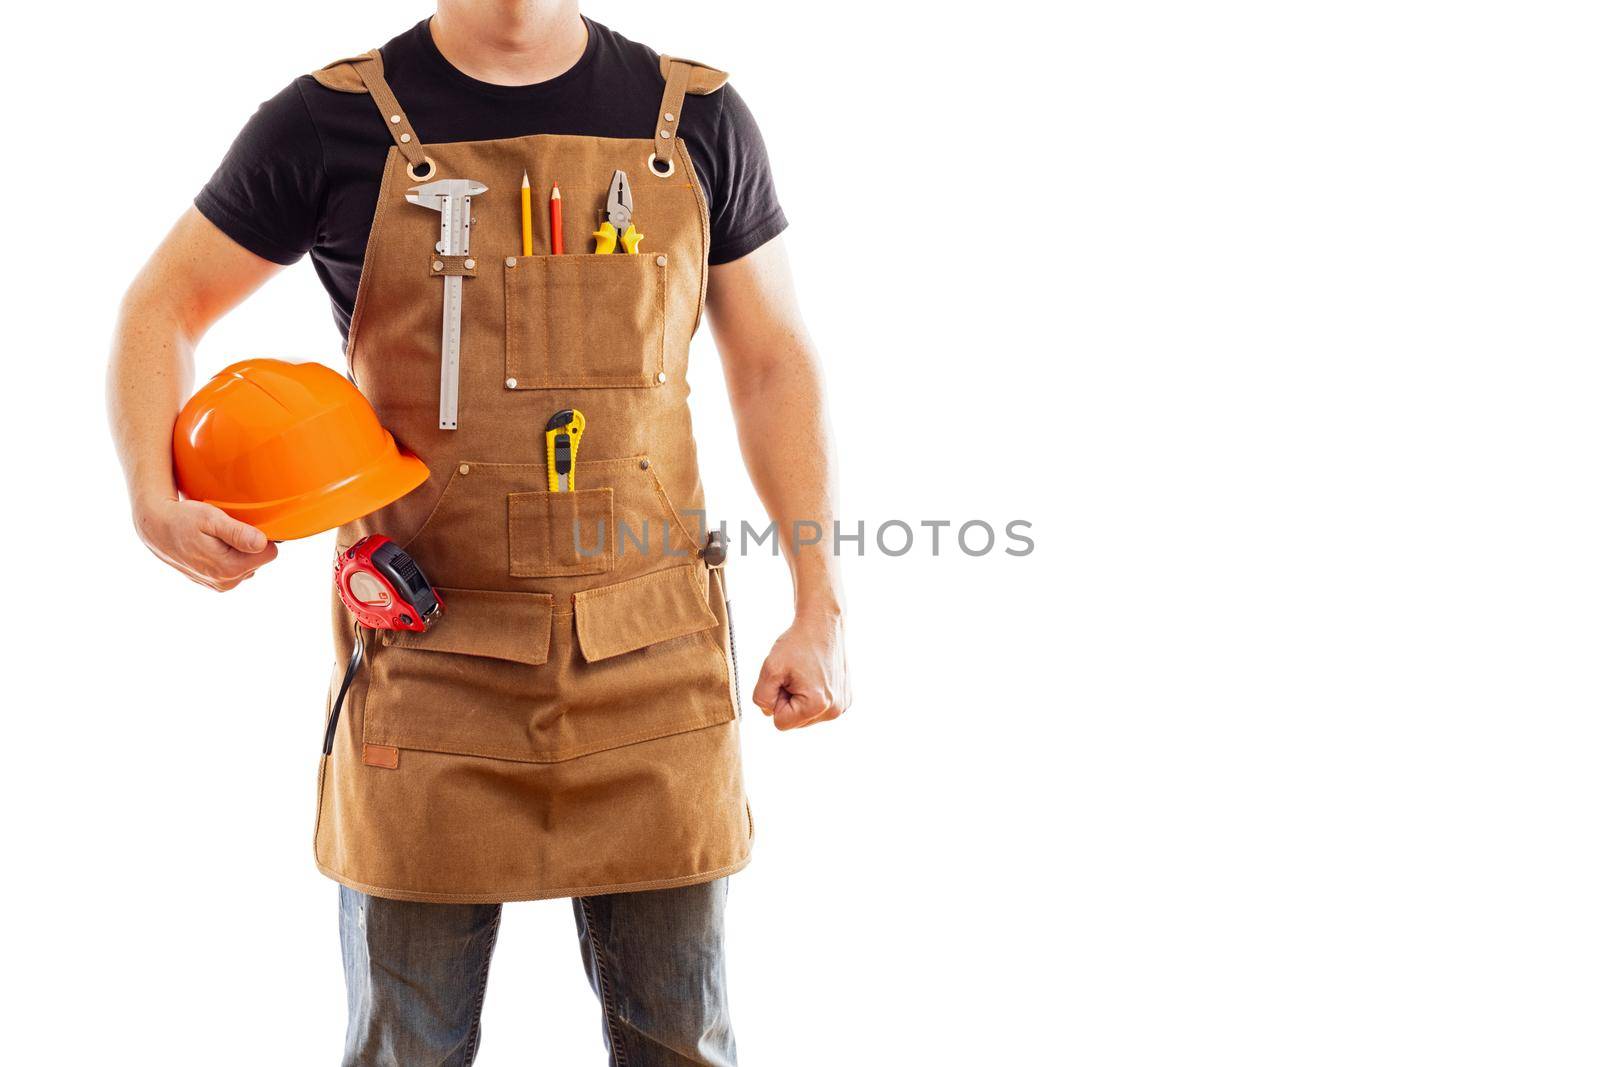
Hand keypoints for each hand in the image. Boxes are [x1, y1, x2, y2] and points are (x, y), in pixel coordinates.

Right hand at [136, 497, 277, 590]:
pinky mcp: (214, 583)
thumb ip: (238, 532)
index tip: (242, 526)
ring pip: (247, 564)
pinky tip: (211, 547)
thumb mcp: (210, 518)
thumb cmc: (183, 519)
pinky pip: (234, 568)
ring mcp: (219, 585)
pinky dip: (228, 557)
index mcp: (229, 568)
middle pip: (259, 559)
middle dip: (247, 544)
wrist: (156, 529)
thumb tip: (262, 543)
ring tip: (215, 539)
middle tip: (223, 531)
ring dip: (238, 551)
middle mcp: (226, 582)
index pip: (270, 552)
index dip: (260, 536)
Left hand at [752, 610, 850, 730]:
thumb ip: (762, 698)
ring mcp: (842, 706)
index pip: (781, 723)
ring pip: (805, 716)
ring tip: (804, 674)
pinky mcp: (845, 699)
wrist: (822, 624)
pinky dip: (811, 695)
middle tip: (794, 675)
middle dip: (788, 701)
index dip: (776, 700)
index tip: (784, 679)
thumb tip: (769, 713)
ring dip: (799, 698)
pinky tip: (815, 676)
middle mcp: (834, 711)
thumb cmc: (796, 644)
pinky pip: (818, 709)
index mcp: (817, 705)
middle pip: (794, 722)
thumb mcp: (770, 669)